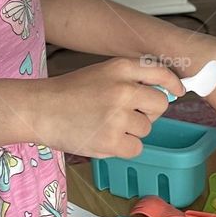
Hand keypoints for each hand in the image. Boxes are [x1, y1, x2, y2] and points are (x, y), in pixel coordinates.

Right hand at [37, 58, 184, 158]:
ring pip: (146, 129)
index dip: (172, 85)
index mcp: (121, 68)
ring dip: (131, 132)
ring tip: (105, 125)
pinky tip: (104, 139)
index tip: (176, 92)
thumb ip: (130, 79)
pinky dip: (123, 148)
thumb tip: (163, 94)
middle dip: (148, 113)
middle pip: (160, 105)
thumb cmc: (68, 93)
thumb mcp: (101, 73)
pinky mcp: (111, 140)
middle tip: (125, 116)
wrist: (39, 109)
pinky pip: (136, 148)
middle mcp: (123, 89)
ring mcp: (118, 115)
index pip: (161, 73)